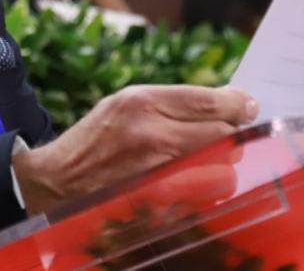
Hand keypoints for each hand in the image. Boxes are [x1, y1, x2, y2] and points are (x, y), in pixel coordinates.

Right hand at [11, 85, 256, 214]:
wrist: (55, 180)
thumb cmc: (95, 140)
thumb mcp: (125, 104)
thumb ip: (172, 104)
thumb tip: (226, 101)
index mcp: (141, 101)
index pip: (209, 100)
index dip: (238, 105)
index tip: (248, 106)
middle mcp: (150, 133)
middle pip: (222, 134)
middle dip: (232, 136)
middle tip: (229, 137)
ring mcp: (155, 172)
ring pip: (221, 169)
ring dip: (222, 167)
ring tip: (209, 163)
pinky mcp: (157, 203)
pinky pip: (204, 197)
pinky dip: (207, 191)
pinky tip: (194, 184)